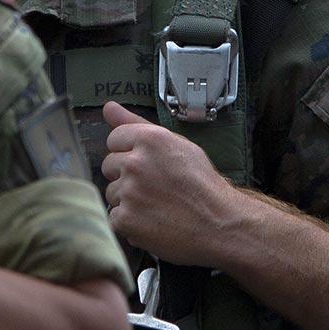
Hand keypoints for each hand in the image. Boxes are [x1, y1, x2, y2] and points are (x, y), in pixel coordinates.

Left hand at [100, 102, 239, 265]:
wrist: (219, 222)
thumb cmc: (201, 184)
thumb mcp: (176, 144)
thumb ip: (137, 124)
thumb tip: (109, 107)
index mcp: (149, 139)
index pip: (114, 138)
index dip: (129, 152)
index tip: (146, 165)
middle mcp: (136, 163)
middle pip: (109, 165)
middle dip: (126, 175)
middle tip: (154, 186)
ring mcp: (129, 192)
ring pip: (112, 192)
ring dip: (127, 200)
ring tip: (156, 205)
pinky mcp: (126, 219)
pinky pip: (115, 217)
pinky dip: (130, 222)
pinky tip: (151, 221)